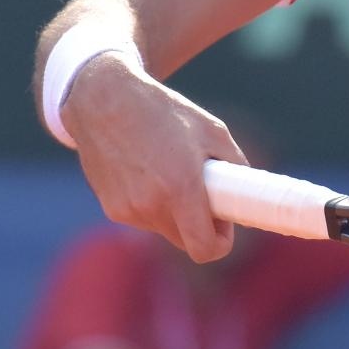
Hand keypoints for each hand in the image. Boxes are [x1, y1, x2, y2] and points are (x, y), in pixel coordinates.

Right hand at [61, 55, 247, 261]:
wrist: (103, 100)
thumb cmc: (163, 112)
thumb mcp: (212, 131)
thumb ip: (236, 166)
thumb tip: (245, 193)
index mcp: (180, 188)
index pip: (204, 248)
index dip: (220, 243)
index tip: (224, 224)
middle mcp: (151, 205)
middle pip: (186, 241)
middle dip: (199, 225)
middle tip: (204, 194)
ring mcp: (128, 210)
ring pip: (165, 229)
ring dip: (174, 213)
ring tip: (170, 172)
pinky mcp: (111, 208)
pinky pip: (143, 218)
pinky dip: (152, 205)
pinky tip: (146, 172)